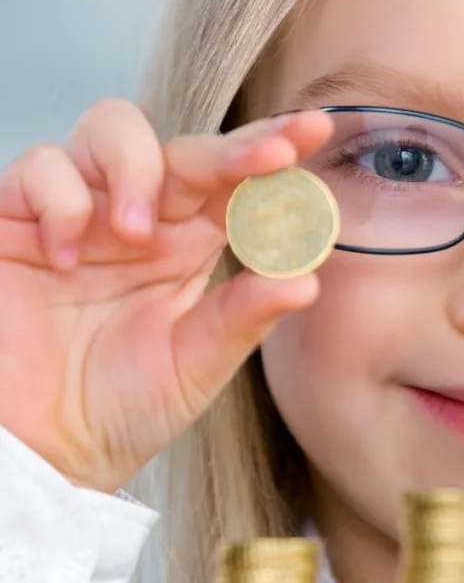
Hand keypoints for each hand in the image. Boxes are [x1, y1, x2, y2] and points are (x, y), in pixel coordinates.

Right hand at [0, 98, 333, 492]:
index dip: (274, 149)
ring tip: (137, 232)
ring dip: (137, 168)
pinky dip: (59, 200)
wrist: (37, 453)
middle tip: (270, 157)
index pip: (240, 181)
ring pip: (113, 128)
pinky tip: (65, 255)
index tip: (315, 130)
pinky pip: (40, 167)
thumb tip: (308, 280)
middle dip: (232, 147)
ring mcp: (82, 210)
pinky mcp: (16, 216)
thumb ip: (244, 318)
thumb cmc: (118, 409)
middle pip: (189, 149)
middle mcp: (144, 216)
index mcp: (193, 243)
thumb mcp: (193, 367)